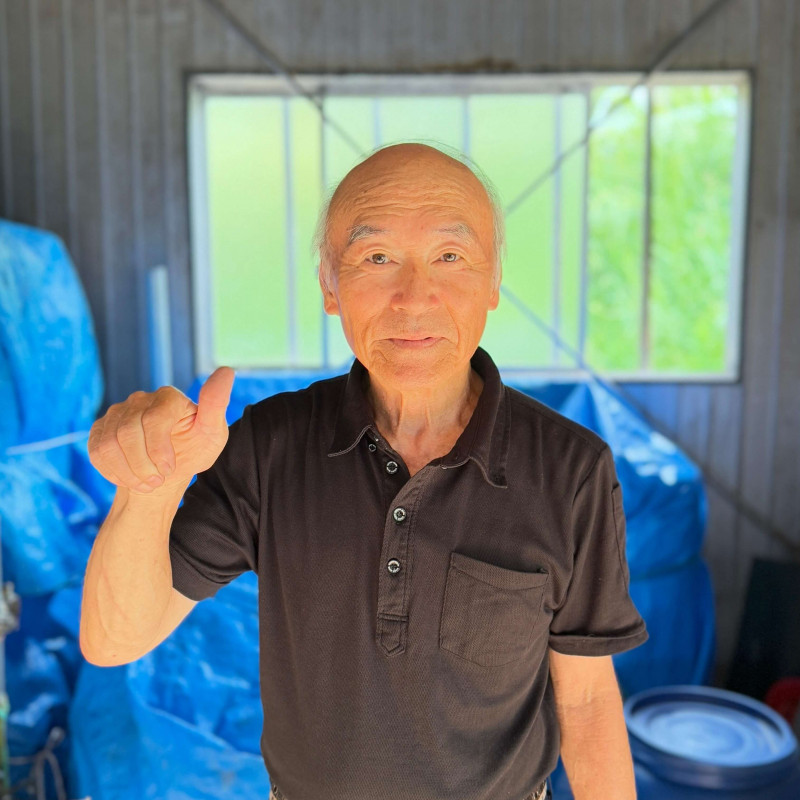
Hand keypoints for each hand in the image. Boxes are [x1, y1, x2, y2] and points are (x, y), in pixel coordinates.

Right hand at [87, 367, 234, 495]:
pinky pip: (96, 452)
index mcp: (168, 396)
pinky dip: (114, 473)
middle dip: (143, 465)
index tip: (169, 469)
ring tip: (147, 483)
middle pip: (127, 433)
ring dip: (128, 472)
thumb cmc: (193, 448)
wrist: (166, 471)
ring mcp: (117, 413)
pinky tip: (131, 478)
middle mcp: (140, 400)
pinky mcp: (100, 429)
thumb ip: (216, 404)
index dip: (158, 449)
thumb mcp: (212, 433)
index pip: (153, 419)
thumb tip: (227, 371)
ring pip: (108, 445)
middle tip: (157, 481)